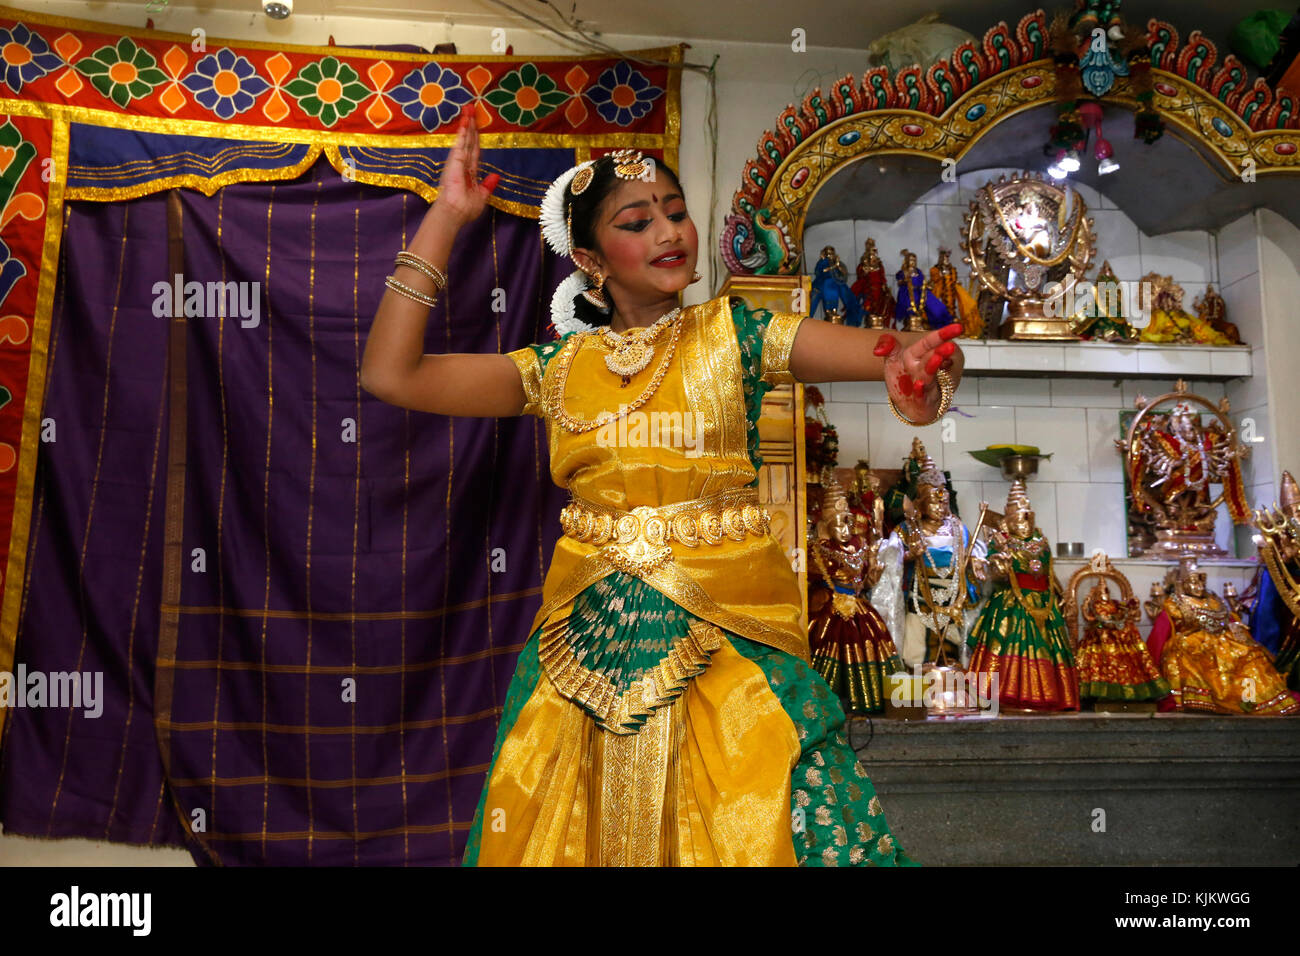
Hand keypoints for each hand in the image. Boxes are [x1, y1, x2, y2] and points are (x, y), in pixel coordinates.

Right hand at [432, 105, 499, 226]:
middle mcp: (462, 164)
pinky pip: (460, 144)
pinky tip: (465, 122)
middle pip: (468, 140)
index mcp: (469, 172)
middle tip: (471, 108)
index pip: (474, 150)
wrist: (455, 214)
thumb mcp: (482, 196)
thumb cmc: (465, 209)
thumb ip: (488, 185)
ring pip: (464, 139)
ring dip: (467, 124)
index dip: (476, 137)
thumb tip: (496, 176)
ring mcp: (457, 162)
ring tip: (468, 109)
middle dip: (471, 125)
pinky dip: (463, 133)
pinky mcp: (454, 162)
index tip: (476, 125)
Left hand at [874, 323, 962, 422]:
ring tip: (937, 358)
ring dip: (932, 367)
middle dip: (941, 351)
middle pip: (934, 357)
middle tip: (950, 345)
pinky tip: (919, 385)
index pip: (931, 342)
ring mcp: (927, 385)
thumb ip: (887, 346)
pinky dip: (921, 391)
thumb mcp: (892, 358)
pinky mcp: (924, 402)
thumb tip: (878, 349)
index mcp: (921, 354)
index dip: (943, 334)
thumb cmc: (905, 377)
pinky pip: (922, 396)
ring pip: (930, 375)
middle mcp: (927, 368)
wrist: (910, 404)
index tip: (958, 328)